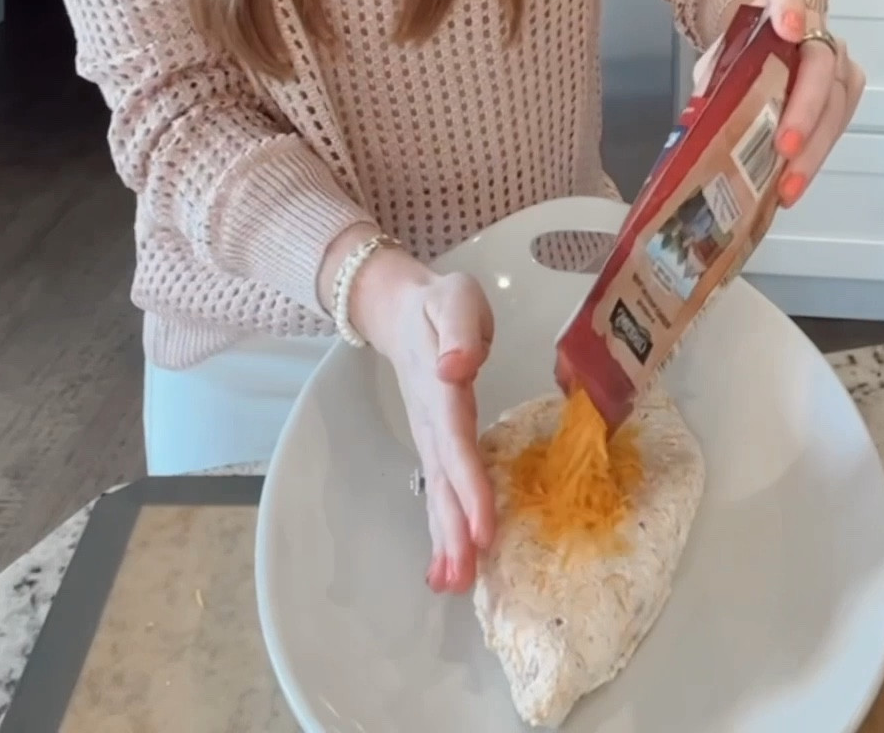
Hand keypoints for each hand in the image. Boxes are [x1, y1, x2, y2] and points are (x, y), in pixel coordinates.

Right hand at [350, 247, 496, 594]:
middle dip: (454, 531)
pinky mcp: (435, 442)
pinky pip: (439, 490)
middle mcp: (432, 421)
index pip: (456, 444)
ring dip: (446, 539)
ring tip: (454, 585)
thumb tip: (455, 366)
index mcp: (441, 389)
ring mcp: (429, 435)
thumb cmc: (439, 303)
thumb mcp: (454, 299)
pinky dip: (442, 529)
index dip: (469, 487)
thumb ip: (459, 329)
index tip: (483, 530)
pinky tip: (447, 567)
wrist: (400, 306)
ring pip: (437, 493)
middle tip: (463, 580)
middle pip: (442, 481)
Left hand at [693, 0, 863, 206]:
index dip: (789, 9)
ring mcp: (837, 58)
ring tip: (788, 184)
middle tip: (785, 146)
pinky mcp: (847, 88)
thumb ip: (714, 77)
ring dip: (814, 146)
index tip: (788, 30)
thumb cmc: (744, 49)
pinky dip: (817, 156)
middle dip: (804, 108)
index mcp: (778, 3)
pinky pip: (840, 122)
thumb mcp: (722, 55)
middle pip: (819, 63)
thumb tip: (700, 125)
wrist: (768, 41)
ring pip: (836, 101)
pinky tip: (794, 182)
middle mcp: (815, 27)